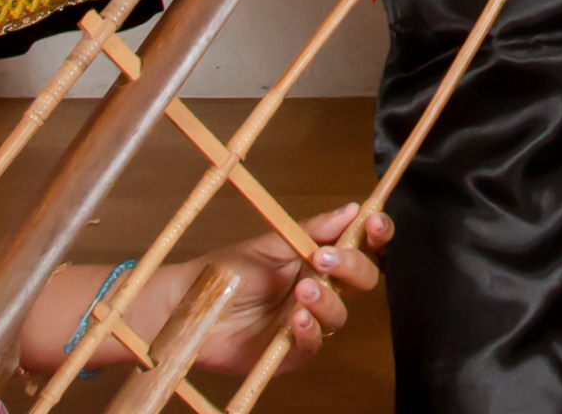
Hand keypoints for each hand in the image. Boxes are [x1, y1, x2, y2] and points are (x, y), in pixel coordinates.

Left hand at [150, 205, 389, 379]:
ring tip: (302, 290)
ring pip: (340, 314)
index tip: (374, 223)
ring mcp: (304, 320)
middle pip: (361, 280)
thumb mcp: (269, 244)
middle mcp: (316, 288)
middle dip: (353, 267)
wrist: (186, 306)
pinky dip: (310, 330)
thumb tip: (352, 209)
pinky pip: (313, 345)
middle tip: (326, 259)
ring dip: (327, 300)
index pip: (359, 246)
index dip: (375, 235)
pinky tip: (296, 319)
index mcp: (315, 258)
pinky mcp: (289, 352)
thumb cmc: (224, 272)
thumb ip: (312, 230)